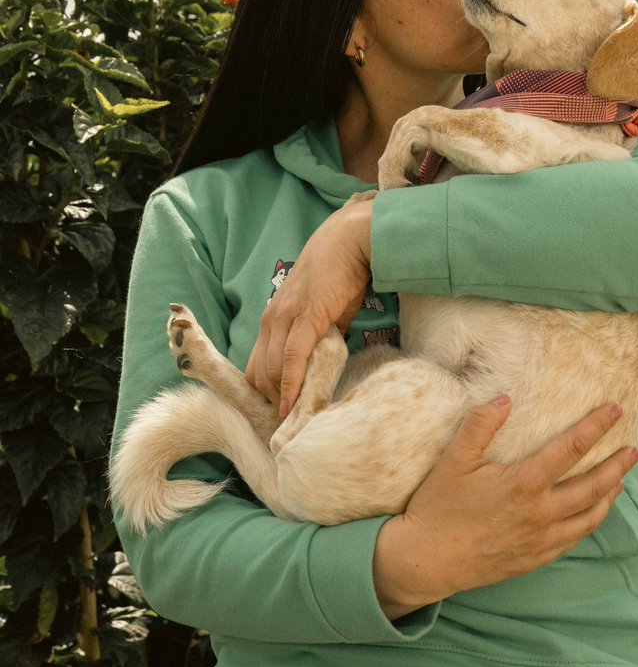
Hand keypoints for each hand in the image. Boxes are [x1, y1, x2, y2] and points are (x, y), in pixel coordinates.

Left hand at [245, 199, 372, 415]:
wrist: (350, 240)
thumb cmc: (340, 272)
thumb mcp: (324, 310)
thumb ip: (321, 335)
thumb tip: (325, 361)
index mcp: (273, 319)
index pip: (258, 366)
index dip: (266, 393)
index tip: (280, 416)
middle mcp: (272, 320)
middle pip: (258, 374)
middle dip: (270, 403)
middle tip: (287, 426)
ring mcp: (285, 319)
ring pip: (272, 371)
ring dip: (282, 399)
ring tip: (295, 423)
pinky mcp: (305, 318)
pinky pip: (292, 359)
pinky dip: (291, 385)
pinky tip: (293, 405)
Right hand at [373, 401, 637, 618]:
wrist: (427, 561)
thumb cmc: (439, 506)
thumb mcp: (453, 459)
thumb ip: (480, 425)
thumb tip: (505, 399)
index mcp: (524, 483)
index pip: (571, 449)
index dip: (595, 427)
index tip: (614, 411)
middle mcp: (540, 512)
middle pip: (591, 486)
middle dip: (616, 466)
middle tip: (634, 450)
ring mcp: (540, 539)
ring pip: (588, 517)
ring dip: (608, 497)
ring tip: (620, 481)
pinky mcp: (534, 558)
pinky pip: (572, 540)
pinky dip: (589, 523)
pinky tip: (591, 515)